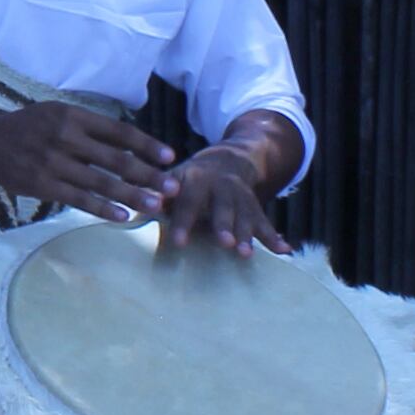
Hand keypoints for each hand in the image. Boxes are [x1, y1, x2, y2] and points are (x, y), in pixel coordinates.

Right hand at [0, 100, 174, 223]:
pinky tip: (123, 217)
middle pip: (116, 160)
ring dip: (132, 195)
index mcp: (73, 116)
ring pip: (101, 182)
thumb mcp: (57, 114)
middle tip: (173, 188)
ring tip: (156, 206)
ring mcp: (54, 163)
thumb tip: (130, 145)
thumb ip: (89, 127)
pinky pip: (79, 199)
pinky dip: (103, 209)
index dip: (147, 145)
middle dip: (148, 175)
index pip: (119, 132)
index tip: (170, 157)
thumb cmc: (29, 129)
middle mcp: (65, 137)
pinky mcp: (44, 185)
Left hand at [156, 146, 292, 253]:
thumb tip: (129, 198)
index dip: (183, 221)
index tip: (178, 243)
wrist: (228, 160)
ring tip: (246, 254)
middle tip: (224, 244)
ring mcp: (240, 197)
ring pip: (245, 216)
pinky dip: (274, 237)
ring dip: (247, 235)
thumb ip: (155, 191)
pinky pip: (266, 223)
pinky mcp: (255, 208)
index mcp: (196, 179)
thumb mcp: (173, 177)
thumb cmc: (189, 178)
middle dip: (223, 226)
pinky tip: (284, 250)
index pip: (188, 202)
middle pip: (223, 208)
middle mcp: (221, 187)